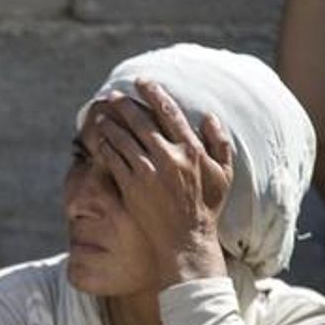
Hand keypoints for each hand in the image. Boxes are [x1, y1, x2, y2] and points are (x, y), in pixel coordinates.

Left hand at [94, 79, 233, 285]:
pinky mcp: (132, 187)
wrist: (185, 241)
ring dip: (111, 124)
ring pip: (124, 139)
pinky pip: (115, 160)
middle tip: (113, 96)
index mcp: (192, 150)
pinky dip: (106, 146)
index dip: (154, 95)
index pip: (170, 113)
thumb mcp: (224, 175)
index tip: (143, 83)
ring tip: (101, 115)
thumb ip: (220, 142)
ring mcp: (149, 172)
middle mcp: (170, 157)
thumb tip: (209, 116)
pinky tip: (100, 140)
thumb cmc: (206, 209)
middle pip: (142, 122)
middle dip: (125, 105)